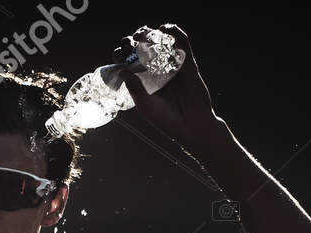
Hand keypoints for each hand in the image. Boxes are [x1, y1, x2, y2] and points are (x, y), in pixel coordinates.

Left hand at [109, 23, 217, 146]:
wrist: (192, 126)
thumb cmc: (167, 120)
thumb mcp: (146, 105)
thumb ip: (134, 88)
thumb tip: (121, 70)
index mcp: (145, 80)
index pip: (131, 62)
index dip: (123, 55)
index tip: (118, 54)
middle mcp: (157, 70)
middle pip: (144, 48)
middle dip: (135, 41)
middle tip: (130, 42)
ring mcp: (172, 65)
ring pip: (161, 42)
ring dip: (151, 34)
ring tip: (142, 35)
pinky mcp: (187, 62)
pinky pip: (182, 42)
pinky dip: (174, 32)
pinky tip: (164, 29)